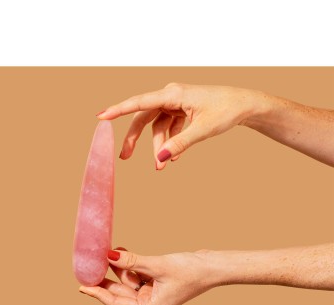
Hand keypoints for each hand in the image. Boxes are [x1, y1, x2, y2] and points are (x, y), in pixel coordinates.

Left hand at [79, 247, 223, 304]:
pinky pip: (137, 274)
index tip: (83, 286)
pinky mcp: (156, 282)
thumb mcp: (157, 266)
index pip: (116, 304)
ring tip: (107, 251)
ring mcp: (153, 292)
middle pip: (120, 292)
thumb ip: (133, 262)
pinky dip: (129, 264)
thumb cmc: (191, 271)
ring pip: (127, 281)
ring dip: (118, 267)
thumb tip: (109, 256)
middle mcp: (150, 303)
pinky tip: (121, 252)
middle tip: (90, 265)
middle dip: (105, 278)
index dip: (98, 294)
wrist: (212, 266)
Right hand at [97, 83, 268, 168]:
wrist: (245, 105)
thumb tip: (161, 159)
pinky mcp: (182, 111)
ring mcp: (176, 103)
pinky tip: (172, 157)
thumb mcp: (203, 129)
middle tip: (124, 157)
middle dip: (135, 139)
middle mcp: (171, 96)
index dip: (118, 110)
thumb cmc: (227, 110)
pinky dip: (169, 142)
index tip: (101, 117)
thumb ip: (180, 144)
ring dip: (158, 147)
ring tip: (161, 167)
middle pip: (144, 118)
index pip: (139, 102)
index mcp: (173, 94)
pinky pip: (169, 128)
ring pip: (157, 127)